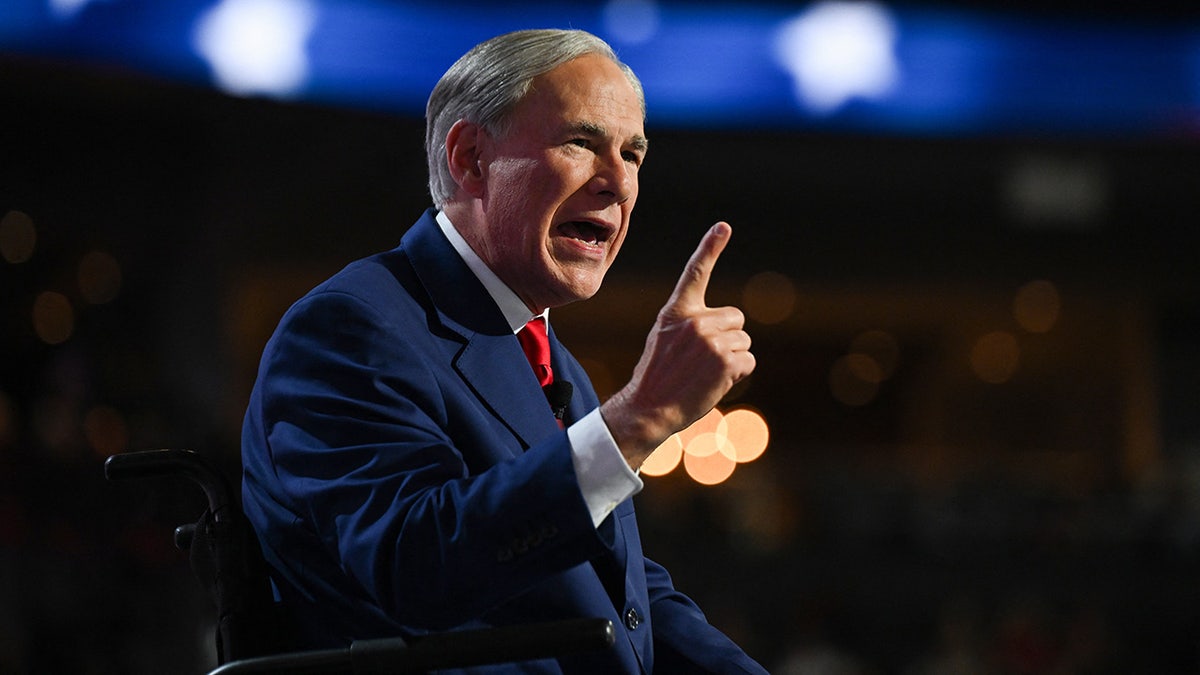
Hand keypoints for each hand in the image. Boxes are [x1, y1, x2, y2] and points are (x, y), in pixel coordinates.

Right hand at [601, 222, 755, 467]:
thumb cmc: (657, 377)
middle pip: (736, 318)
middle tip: (702, 360)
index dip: (710, 247)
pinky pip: (748, 361)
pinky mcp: (726, 361)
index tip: (723, 226)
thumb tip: (729, 326)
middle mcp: (695, 320)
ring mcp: (711, 340)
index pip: (695, 273)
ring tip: (704, 373)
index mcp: (676, 311)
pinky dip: (738, 374)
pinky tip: (714, 382)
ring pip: (744, 341)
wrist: (648, 407)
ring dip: (732, 358)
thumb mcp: (664, 339)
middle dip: (728, 338)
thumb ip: (691, 325)